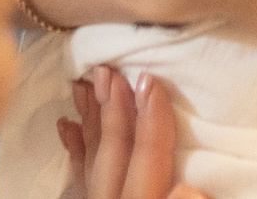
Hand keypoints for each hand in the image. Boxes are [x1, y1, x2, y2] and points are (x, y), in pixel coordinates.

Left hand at [58, 68, 206, 198]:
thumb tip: (189, 188)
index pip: (149, 159)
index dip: (151, 121)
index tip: (148, 80)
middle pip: (114, 154)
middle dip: (111, 110)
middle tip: (105, 70)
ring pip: (93, 161)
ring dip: (90, 121)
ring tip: (82, 85)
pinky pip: (80, 180)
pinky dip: (75, 151)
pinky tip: (67, 127)